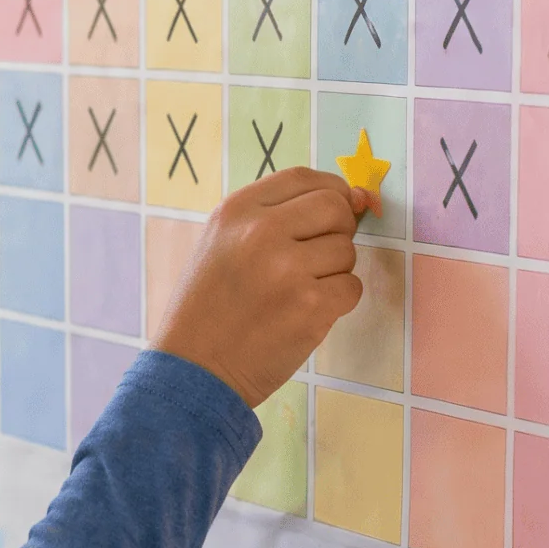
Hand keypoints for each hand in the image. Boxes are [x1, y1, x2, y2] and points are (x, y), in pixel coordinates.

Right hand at [154, 167, 366, 407]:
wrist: (194, 369)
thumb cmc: (209, 307)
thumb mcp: (222, 243)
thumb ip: (274, 217)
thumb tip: (355, 199)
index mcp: (236, 211)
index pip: (302, 178)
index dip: (328, 189)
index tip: (334, 209)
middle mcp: (261, 232)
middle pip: (334, 207)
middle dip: (338, 230)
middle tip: (316, 257)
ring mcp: (288, 269)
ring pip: (346, 250)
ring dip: (334, 271)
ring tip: (298, 292)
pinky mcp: (310, 307)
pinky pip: (351, 288)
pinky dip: (337, 302)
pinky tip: (305, 313)